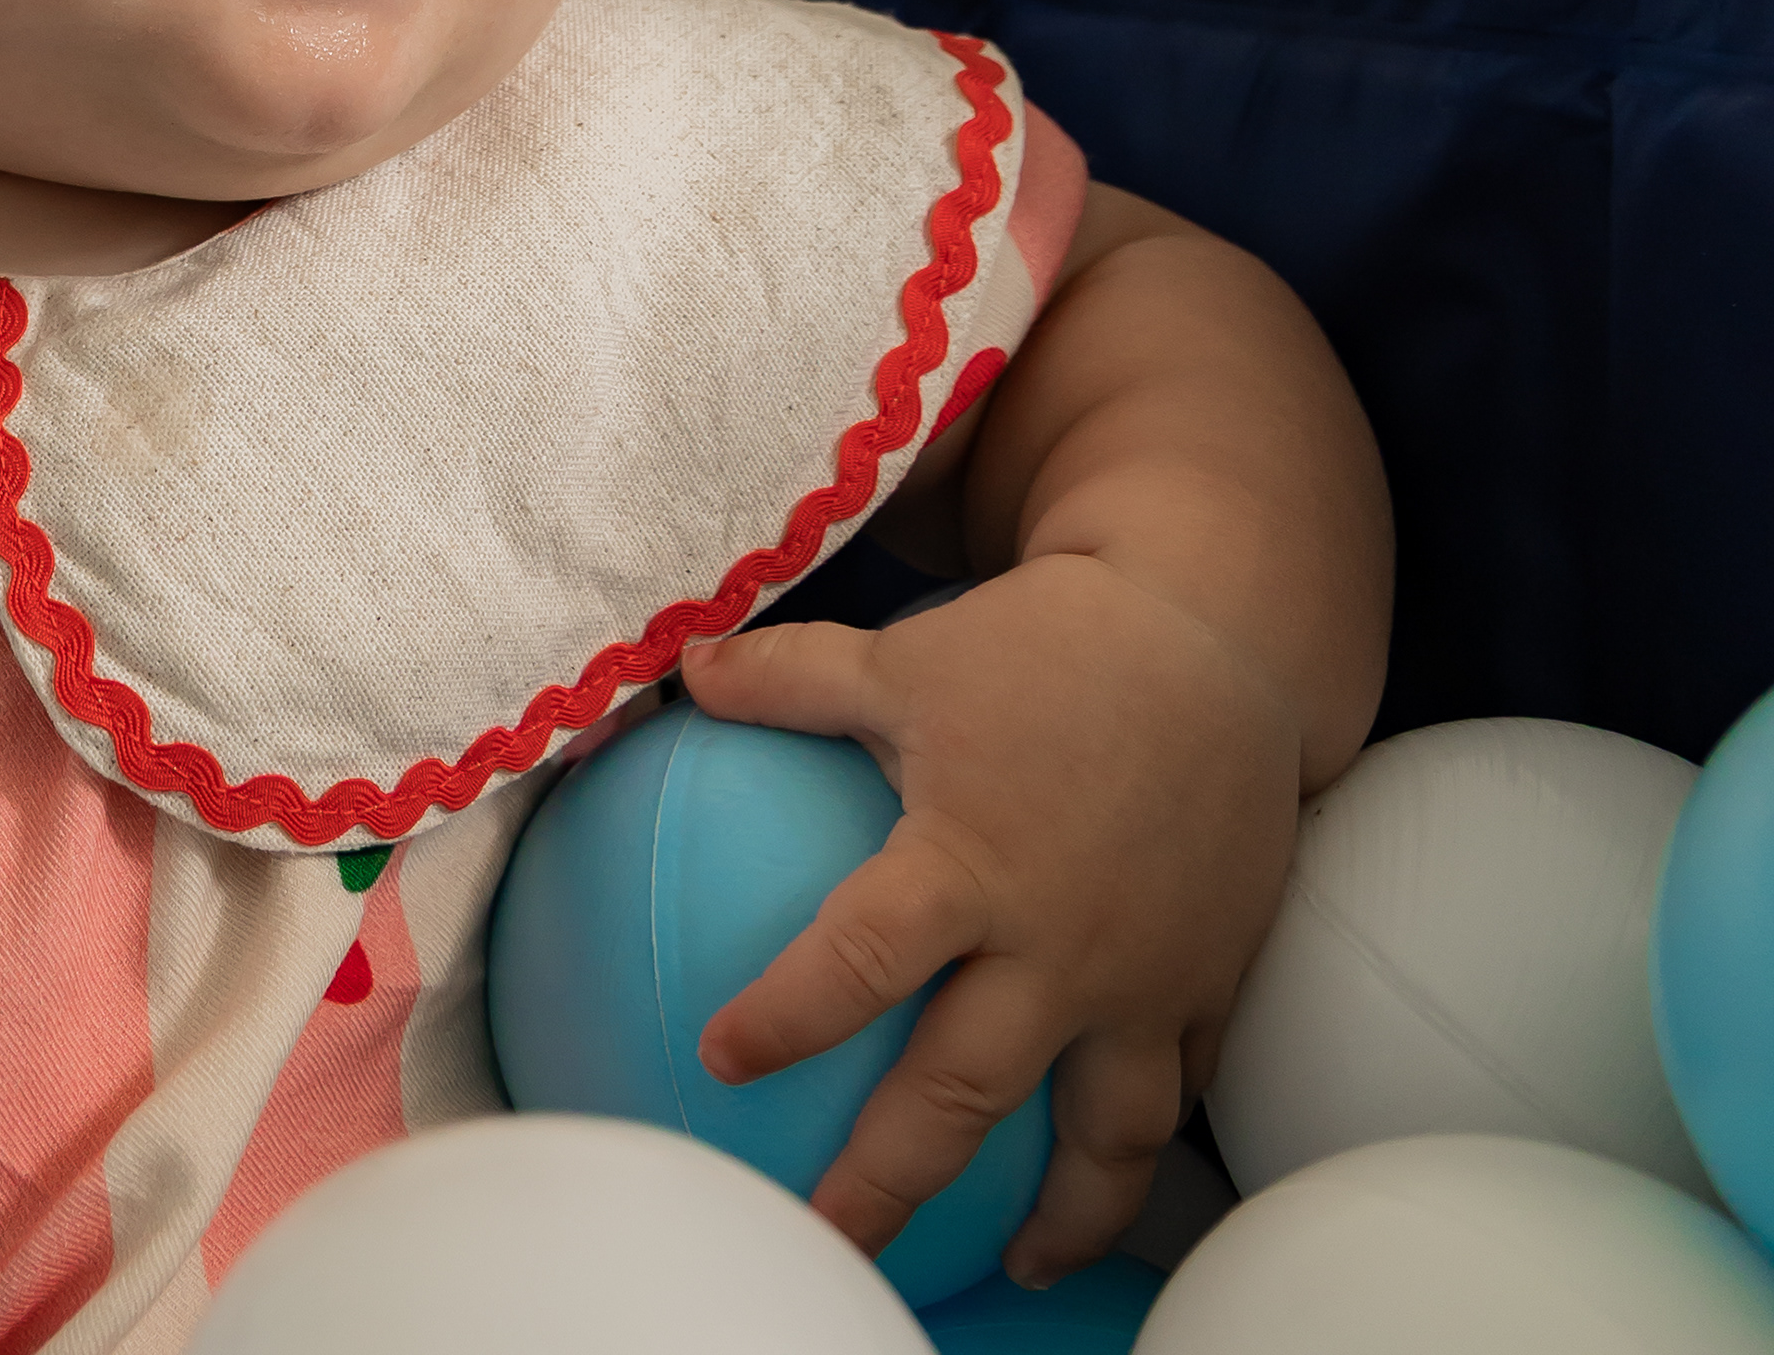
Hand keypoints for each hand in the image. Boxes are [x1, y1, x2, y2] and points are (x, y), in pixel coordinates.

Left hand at [676, 552, 1303, 1283]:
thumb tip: (683, 669)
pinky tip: (1104, 1178)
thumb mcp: (906, 656)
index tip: (722, 1062)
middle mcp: (1058, 944)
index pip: (861, 963)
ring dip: (1061, 1214)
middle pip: (964, 1093)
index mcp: (970, 866)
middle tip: (830, 1240)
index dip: (787, 1017)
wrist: (1222, 642)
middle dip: (892, 1180)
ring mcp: (1145, 977)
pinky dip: (1146, 1148)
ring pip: (1104, 1132)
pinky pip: (1182, 1090)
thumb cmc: (1047, 650)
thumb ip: (790, 681)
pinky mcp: (1213, 981)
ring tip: (1015, 1264)